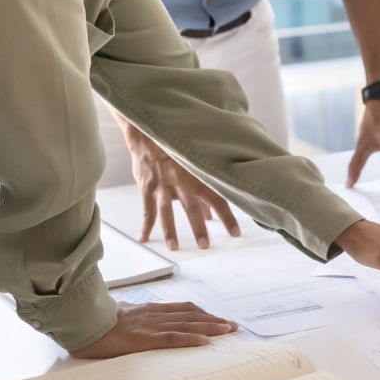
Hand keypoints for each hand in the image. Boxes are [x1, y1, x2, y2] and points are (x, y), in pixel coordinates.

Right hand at [69, 300, 238, 357]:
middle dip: (213, 320)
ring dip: (210, 327)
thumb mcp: (116, 317)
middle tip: (232, 325)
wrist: (78, 322)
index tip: (217, 318)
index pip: (181, 309)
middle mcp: (152, 314)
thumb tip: (133, 323)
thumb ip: (129, 318)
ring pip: (186, 323)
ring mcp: (149, 325)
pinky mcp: (143, 337)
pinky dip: (191, 338)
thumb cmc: (93, 323)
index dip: (201, 313)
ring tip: (227, 330)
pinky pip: (172, 337)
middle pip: (190, 314)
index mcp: (147, 310)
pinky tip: (205, 341)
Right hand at [122, 118, 239, 249]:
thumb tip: (210, 211)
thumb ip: (204, 187)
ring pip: (166, 212)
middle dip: (199, 228)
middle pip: (192, 208)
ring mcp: (163, 186)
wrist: (151, 132)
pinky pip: (146, 210)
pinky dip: (145, 225)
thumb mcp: (195, 163)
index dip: (227, 217)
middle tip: (205, 245)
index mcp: (198, 176)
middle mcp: (181, 182)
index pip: (218, 199)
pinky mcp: (147, 188)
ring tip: (174, 246)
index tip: (235, 233)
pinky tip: (144, 237)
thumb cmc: (176, 148)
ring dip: (170, 230)